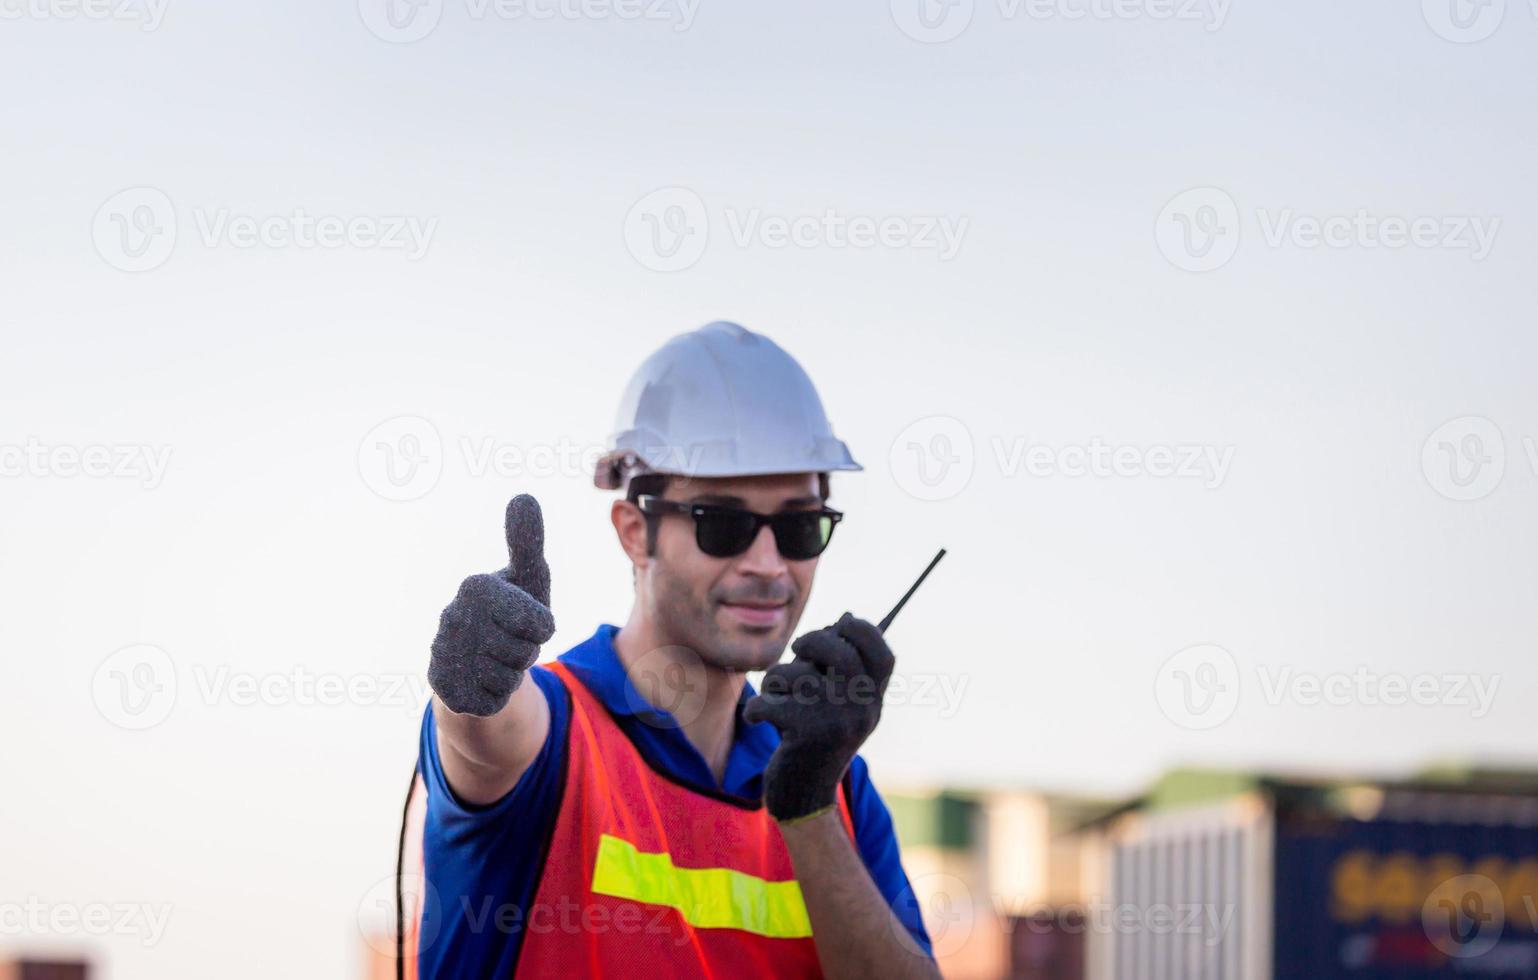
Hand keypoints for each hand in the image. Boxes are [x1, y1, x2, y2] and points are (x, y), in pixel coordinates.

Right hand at [428, 494, 554, 716]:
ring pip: (508, 679)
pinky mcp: (444, 691)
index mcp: (476, 586)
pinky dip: (497, 696)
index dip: (543, 628)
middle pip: (525, 652)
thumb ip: (527, 541)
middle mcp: (451, 618)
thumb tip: (523, 495)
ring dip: (511, 674)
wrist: (476, 661)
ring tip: (495, 658)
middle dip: (526, 652)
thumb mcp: (528, 578)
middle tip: (509, 641)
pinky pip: (493, 702)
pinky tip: (482, 681)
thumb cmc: (510, 613)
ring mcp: (443, 655)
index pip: (542, 623)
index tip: (524, 618)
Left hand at [743, 613, 894, 821]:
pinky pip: (769, 700)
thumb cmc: (815, 737)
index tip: (840, 624)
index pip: (883, 655)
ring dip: (776, 681)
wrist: (804, 797)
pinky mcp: (804, 735)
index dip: (863, 631)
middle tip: (798, 650)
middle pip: (838, 652)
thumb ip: (843, 666)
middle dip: (811, 642)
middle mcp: (861, 712)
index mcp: (873, 702)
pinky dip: (757, 708)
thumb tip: (845, 616)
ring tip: (777, 699)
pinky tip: (760, 720)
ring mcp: (835, 723)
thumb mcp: (840, 705)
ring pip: (795, 674)